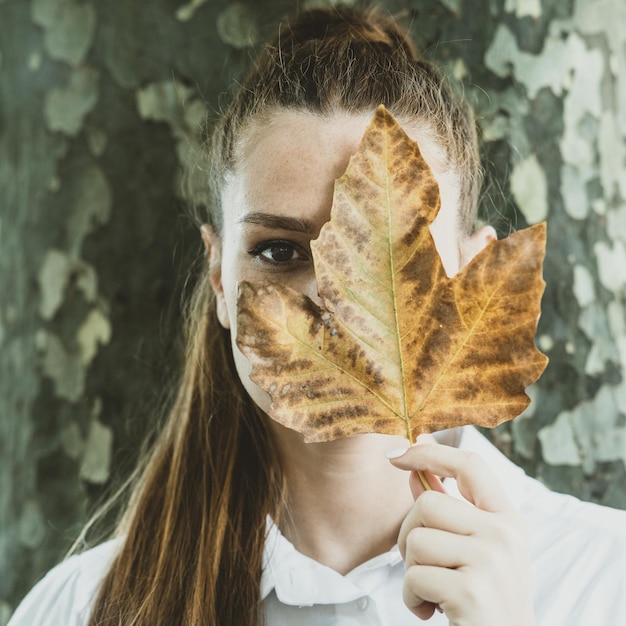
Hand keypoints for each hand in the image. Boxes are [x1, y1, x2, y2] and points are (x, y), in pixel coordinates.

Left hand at [388, 440, 535, 625]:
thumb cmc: (484, 602)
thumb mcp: (473, 550)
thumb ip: (446, 508)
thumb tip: (414, 467)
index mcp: (508, 519)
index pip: (470, 464)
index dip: (429, 453)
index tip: (397, 453)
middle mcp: (505, 534)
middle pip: (428, 503)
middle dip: (409, 534)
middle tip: (423, 566)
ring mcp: (492, 561)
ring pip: (417, 539)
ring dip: (411, 571)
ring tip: (433, 592)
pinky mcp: (472, 591)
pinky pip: (415, 576)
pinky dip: (411, 598)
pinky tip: (431, 611)